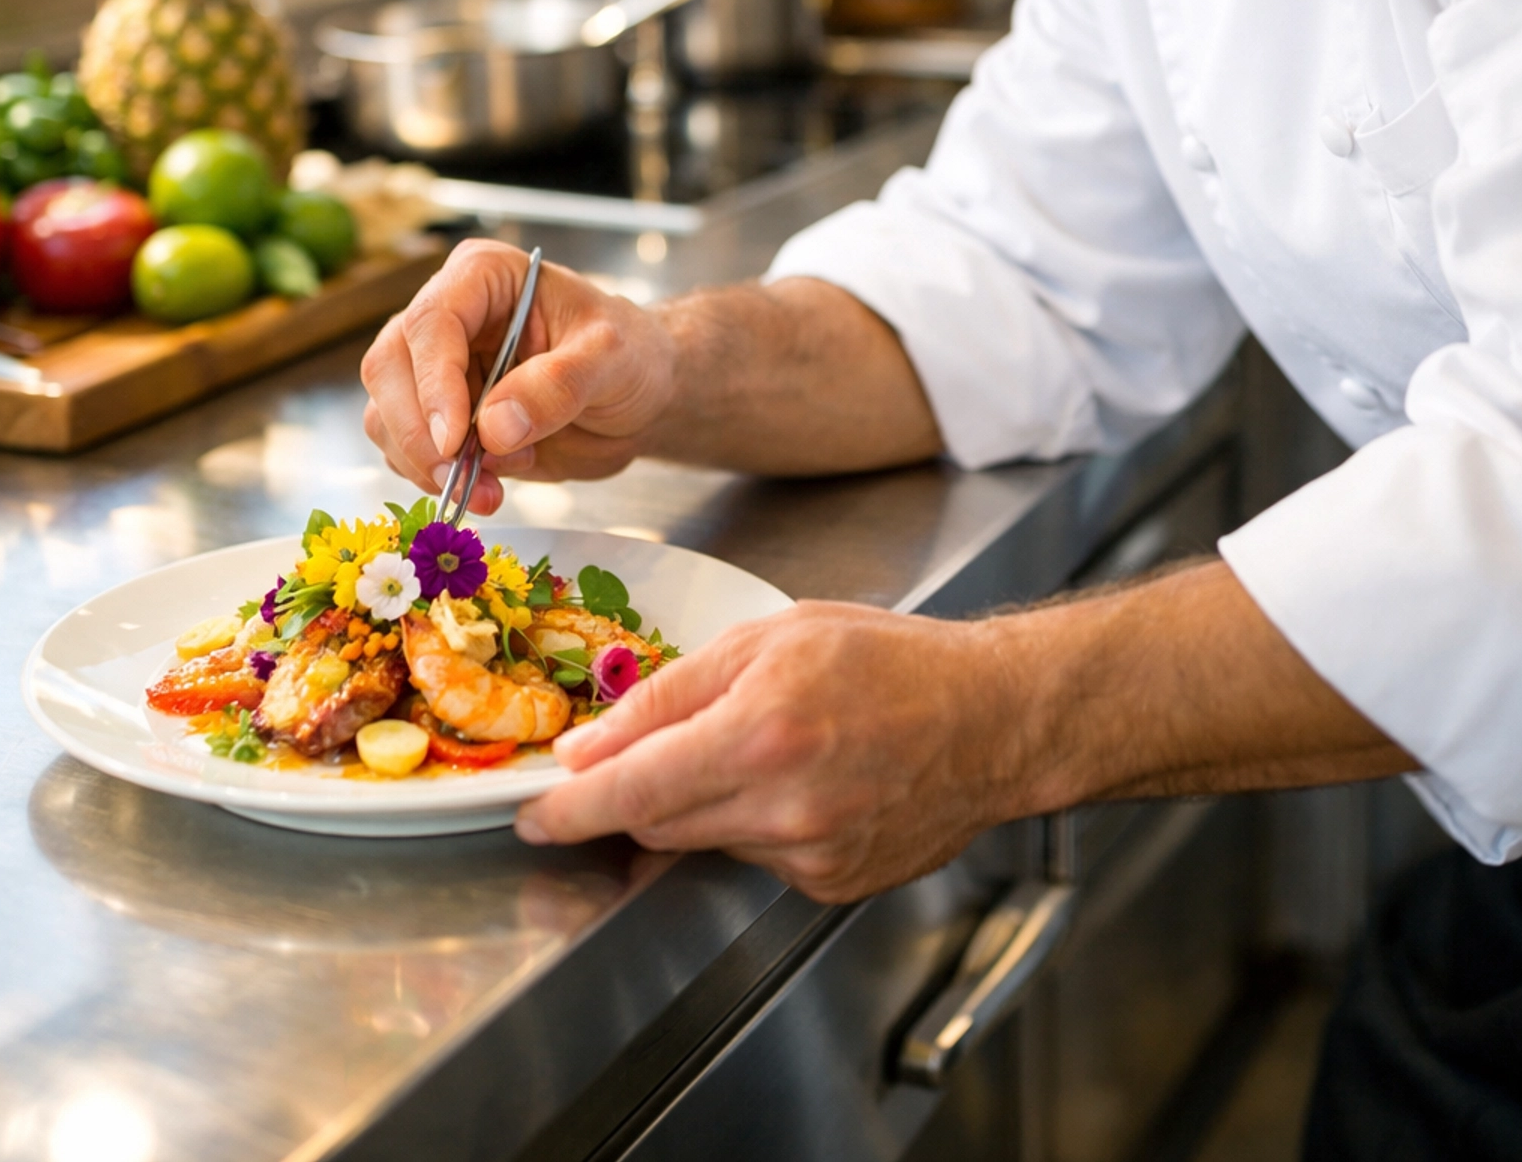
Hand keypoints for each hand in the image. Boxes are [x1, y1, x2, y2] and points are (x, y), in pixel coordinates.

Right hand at [360, 239, 675, 513]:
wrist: (636, 399)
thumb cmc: (630, 355)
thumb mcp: (612, 358)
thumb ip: (559, 384)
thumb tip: (493, 428)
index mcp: (484, 277)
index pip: (432, 321)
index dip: (433, 382)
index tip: (454, 439)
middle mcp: (447, 317)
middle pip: (388, 367)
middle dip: (418, 432)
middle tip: (461, 477)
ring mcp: (435, 369)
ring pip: (385, 414)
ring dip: (425, 464)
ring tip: (493, 487)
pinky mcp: (437, 418)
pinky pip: (404, 450)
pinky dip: (434, 480)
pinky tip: (488, 486)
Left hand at [514, 602, 1013, 900]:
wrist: (990, 719)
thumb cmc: (889, 660)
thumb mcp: (770, 637)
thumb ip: (671, 692)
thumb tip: (589, 744)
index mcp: (762, 733)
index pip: (632, 790)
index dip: (568, 809)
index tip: (531, 814)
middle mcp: (783, 807)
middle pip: (656, 822)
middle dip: (630, 793)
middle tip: (633, 756)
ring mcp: (810, 856)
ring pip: (701, 841)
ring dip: (696, 802)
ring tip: (752, 747)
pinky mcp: (831, 884)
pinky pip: (754, 857)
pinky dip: (751, 822)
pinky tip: (799, 781)